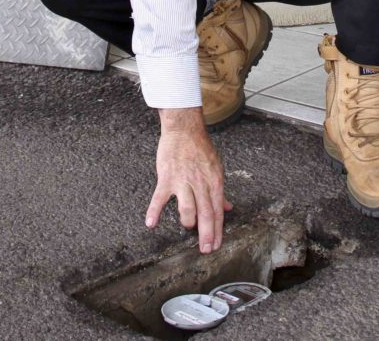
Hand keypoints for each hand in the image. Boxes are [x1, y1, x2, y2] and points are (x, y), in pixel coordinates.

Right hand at [145, 108, 232, 253]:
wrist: (184, 129)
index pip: (217, 211)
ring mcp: (183, 181)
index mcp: (214, 182)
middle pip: (206, 214)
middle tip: (206, 250)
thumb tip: (227, 207)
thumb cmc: (200, 147)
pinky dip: (154, 211)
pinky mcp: (167, 177)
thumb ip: (219, 191)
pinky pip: (160, 198)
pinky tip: (151, 223)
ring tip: (188, 228)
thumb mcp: (216, 168)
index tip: (216, 245)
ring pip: (187, 209)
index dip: (218, 231)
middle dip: (207, 235)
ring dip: (188, 222)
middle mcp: (200, 183)